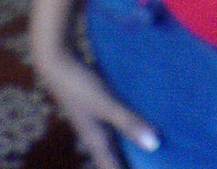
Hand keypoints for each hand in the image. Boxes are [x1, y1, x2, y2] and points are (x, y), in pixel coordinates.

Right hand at [35, 49, 160, 168]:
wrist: (56, 59)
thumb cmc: (79, 85)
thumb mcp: (105, 104)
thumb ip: (127, 122)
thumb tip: (154, 146)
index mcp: (96, 140)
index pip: (113, 167)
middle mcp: (96, 133)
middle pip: (117, 155)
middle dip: (134, 160)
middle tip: (159, 159)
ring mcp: (96, 118)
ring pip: (118, 137)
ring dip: (133, 140)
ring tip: (157, 142)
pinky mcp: (98, 103)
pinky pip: (117, 119)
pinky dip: (130, 121)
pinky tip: (144, 114)